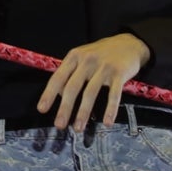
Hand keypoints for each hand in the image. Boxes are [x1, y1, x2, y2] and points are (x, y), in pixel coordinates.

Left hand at [36, 33, 150, 128]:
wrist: (129, 43)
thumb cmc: (102, 53)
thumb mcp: (83, 56)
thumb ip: (71, 73)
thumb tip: (58, 94)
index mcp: (74, 56)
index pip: (58, 77)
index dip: (49, 94)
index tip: (42, 109)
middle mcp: (87, 61)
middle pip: (73, 86)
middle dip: (65, 107)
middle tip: (59, 124)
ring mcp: (103, 67)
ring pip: (90, 92)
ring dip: (83, 112)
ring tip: (78, 127)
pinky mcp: (119, 73)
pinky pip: (113, 94)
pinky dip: (110, 109)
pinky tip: (107, 122)